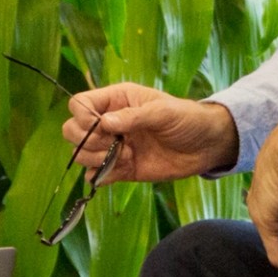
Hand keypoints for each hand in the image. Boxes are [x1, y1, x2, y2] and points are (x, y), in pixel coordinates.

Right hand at [63, 84, 240, 185]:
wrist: (206, 146)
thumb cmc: (186, 119)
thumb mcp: (163, 112)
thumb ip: (133, 117)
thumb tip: (104, 123)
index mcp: (116, 100)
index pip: (80, 104)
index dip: (83, 116)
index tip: (104, 126)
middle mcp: (109, 123)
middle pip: (71, 130)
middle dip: (87, 140)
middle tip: (114, 143)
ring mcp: (112, 147)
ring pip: (80, 154)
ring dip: (95, 159)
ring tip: (124, 157)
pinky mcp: (120, 169)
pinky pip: (95, 176)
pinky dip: (101, 176)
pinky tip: (124, 168)